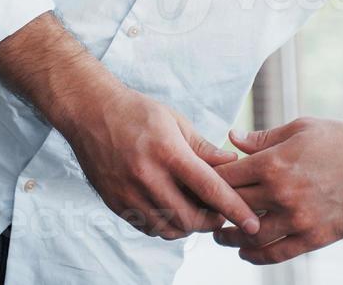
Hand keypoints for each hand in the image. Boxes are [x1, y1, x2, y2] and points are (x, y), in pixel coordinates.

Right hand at [61, 84, 262, 240]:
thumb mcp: (175, 121)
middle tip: (219, 212)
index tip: (253, 222)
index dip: (235, 209)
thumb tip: (233, 164)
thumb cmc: (136, 112)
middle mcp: (147, 176)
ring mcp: (129, 193)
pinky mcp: (116, 203)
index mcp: (168, 152)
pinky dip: (165, 225)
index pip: (209, 188)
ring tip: (195, 210)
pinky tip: (170, 209)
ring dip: (188, 226)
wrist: (90, 112)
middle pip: (190, 218)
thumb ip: (204, 148)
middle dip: (211, 221)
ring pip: (169, 229)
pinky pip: (149, 228)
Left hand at [211, 116, 342, 263]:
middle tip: (206, 211)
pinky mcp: (313, 237)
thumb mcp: (299, 128)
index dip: (209, 180)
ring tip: (221, 235)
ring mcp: (297, 218)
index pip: (226, 177)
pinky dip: (257, 255)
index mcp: (273, 163)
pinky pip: (277, 253)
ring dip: (231, 238)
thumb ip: (262, 138)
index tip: (201, 183)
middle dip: (215, 210)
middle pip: (234, 207)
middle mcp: (281, 193)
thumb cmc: (339, 140)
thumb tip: (232, 138)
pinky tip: (247, 251)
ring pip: (250, 235)